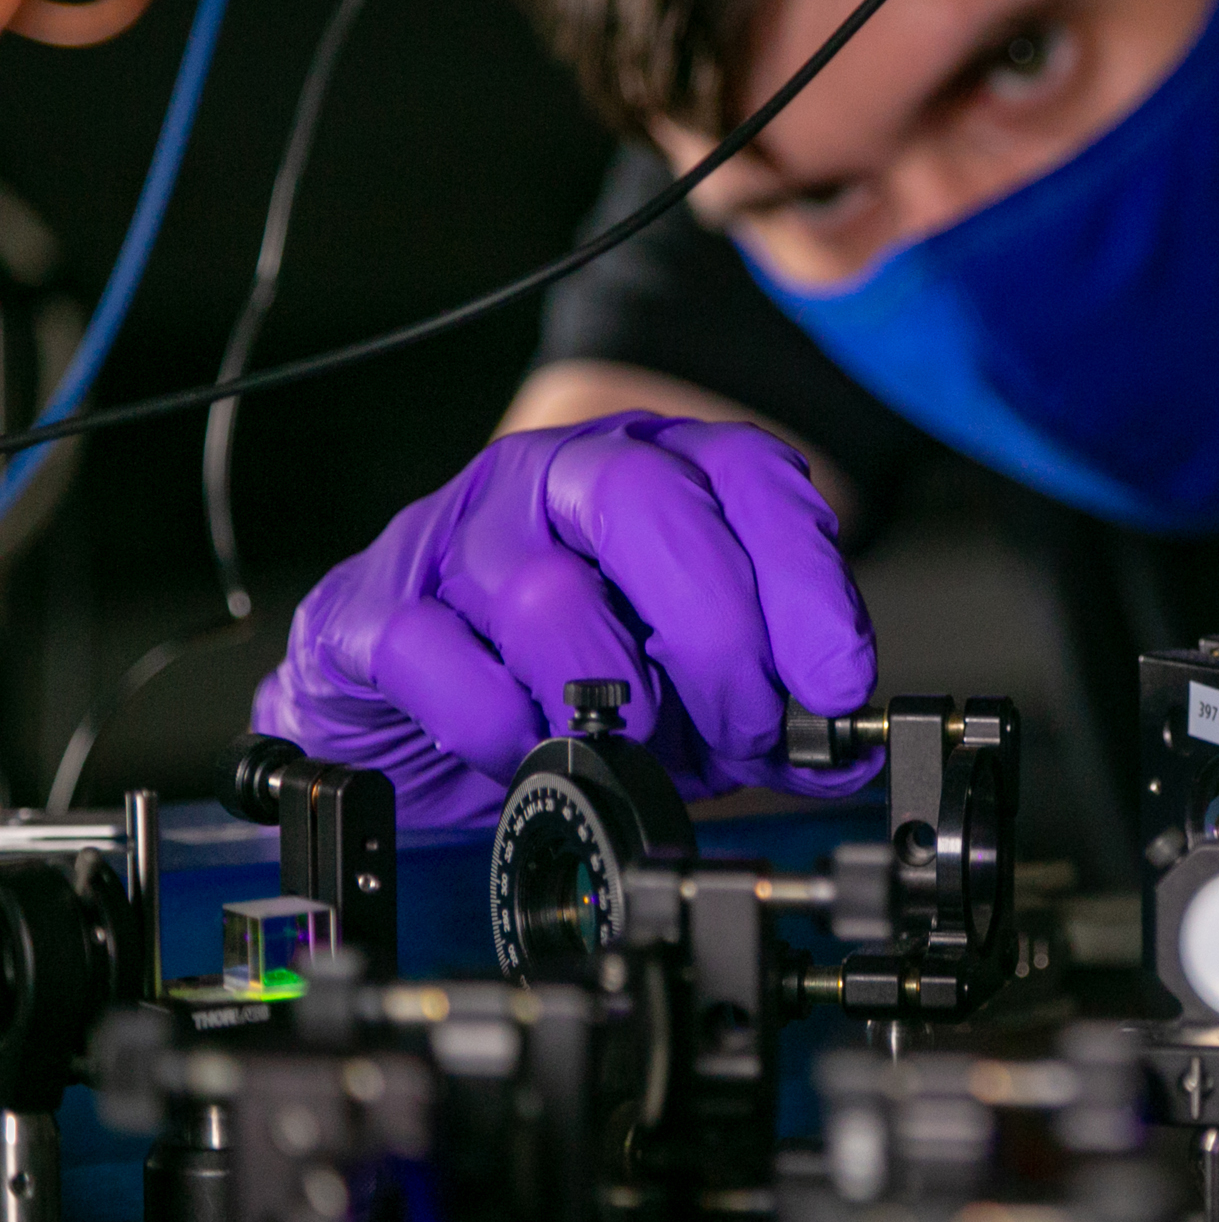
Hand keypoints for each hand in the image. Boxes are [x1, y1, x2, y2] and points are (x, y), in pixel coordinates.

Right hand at [252, 412, 879, 826]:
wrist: (418, 686)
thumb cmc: (570, 668)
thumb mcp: (693, 677)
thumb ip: (771, 703)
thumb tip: (841, 754)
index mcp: (654, 467)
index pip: (746, 473)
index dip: (804, 577)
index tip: (837, 677)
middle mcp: (555, 476)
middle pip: (642, 501)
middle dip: (714, 634)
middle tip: (745, 727)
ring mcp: (458, 532)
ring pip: (544, 592)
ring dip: (609, 698)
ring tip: (632, 747)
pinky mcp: (374, 604)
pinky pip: (440, 661)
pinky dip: (502, 731)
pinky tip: (528, 750)